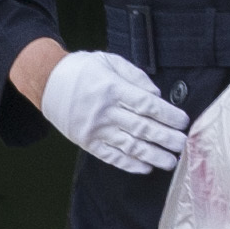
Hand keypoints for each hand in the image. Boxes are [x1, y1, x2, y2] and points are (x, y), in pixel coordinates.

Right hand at [38, 49, 190, 174]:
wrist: (46, 82)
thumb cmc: (81, 70)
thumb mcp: (109, 61)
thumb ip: (135, 76)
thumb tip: (157, 94)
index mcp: (112, 88)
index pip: (146, 104)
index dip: (167, 115)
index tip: (183, 121)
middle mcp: (105, 111)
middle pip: (141, 127)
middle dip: (166, 138)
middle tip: (183, 144)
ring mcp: (95, 129)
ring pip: (129, 146)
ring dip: (153, 155)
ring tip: (170, 161)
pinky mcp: (87, 142)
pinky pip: (111, 156)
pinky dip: (129, 164)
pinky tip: (145, 167)